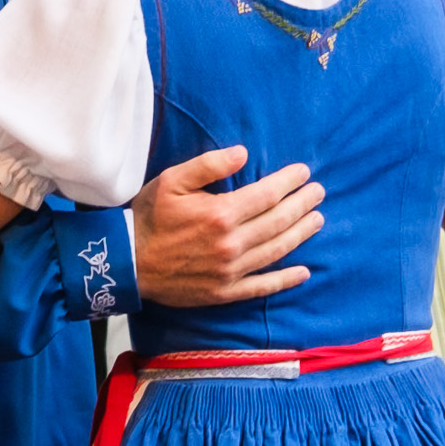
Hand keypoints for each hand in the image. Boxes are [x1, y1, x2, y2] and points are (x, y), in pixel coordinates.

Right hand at [130, 144, 322, 305]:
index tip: (304, 173)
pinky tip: (303, 272)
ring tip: (317, 221)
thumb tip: (243, 153)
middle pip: (278, 221)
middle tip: (319, 193)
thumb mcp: (172, 181)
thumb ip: (209, 165)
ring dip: (300, 234)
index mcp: (221, 214)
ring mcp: (230, 270)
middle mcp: (231, 243)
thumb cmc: (147, 217)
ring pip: (276, 250)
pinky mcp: (224, 292)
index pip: (268, 194)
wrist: (125, 263)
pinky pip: (262, 286)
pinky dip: (285, 279)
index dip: (289, 182)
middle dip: (302, 205)